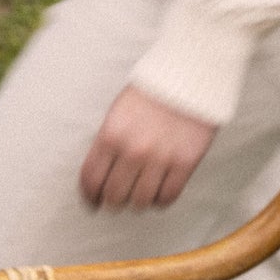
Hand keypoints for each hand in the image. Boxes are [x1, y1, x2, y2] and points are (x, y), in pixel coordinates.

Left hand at [80, 86, 217, 210]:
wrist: (189, 76)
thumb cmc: (151, 92)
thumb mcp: (117, 113)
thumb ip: (107, 143)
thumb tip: (99, 177)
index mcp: (111, 135)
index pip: (91, 180)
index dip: (90, 197)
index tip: (93, 202)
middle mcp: (133, 150)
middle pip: (114, 197)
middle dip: (113, 202)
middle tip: (118, 200)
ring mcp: (160, 158)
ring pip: (140, 202)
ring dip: (137, 203)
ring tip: (140, 195)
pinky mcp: (184, 163)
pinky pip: (167, 197)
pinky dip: (161, 200)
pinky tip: (159, 192)